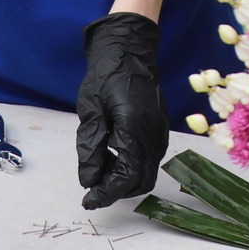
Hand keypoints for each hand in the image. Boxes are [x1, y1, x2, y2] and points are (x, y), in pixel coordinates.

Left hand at [76, 11, 167, 209]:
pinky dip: (132, 166)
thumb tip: (89, 180)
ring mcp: (160, 132)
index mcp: (135, 128)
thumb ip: (91, 147)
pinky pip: (149, 159)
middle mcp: (153, 134)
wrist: (130, 49)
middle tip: (93, 187)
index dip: (106, 193)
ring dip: (124, 179)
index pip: (126, 177)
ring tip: (100, 170)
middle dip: (117, 190)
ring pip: (147, 172)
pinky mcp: (160, 129)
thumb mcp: (91, 109)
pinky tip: (114, 157)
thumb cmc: (107, 74)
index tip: (88, 200)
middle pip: (141, 181)